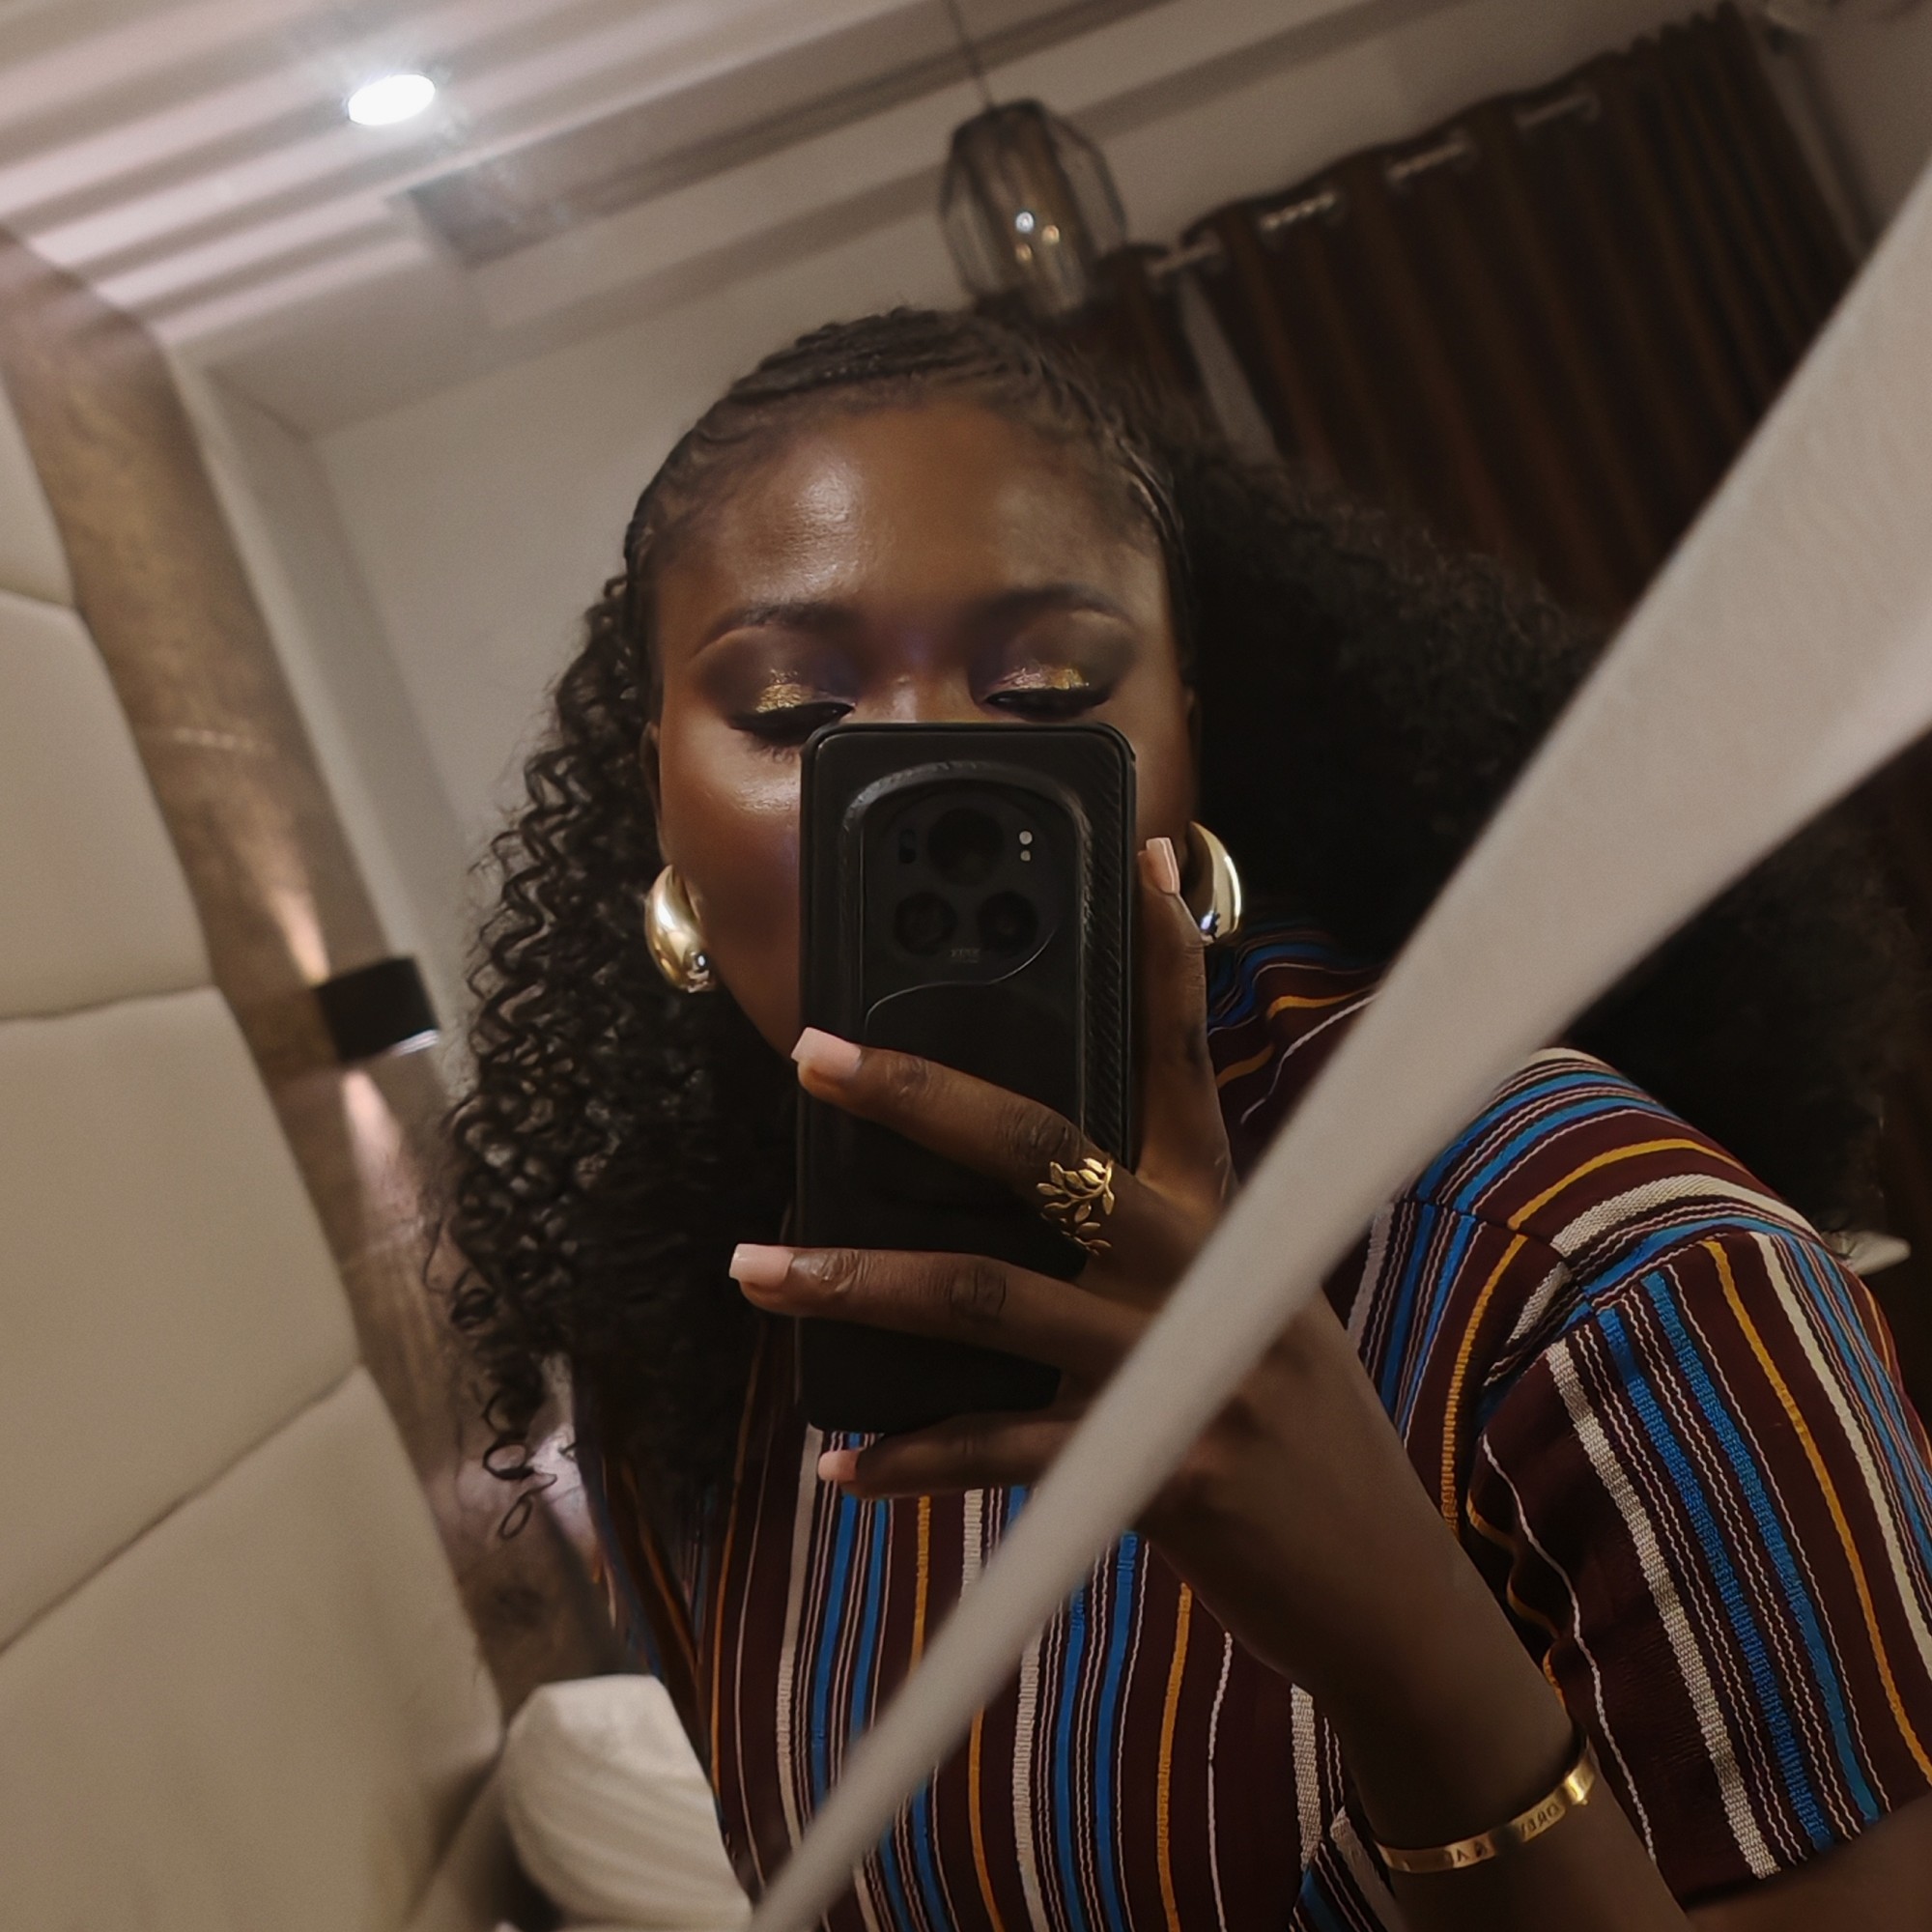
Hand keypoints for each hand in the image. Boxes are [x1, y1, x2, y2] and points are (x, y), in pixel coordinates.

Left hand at [731, 841, 1714, 1929]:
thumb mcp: (1241, 1313)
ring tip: (756, 1269)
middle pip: (1045, 1149)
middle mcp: (1203, 1267)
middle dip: (919, 1095)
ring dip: (857, 1280)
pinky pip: (1000, 1452)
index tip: (1144, 855)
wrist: (1383, 1586)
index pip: (1186, 1059)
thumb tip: (1003, 1219)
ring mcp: (1181, 1365)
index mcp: (1228, 1217)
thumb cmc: (1294, 1435)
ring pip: (988, 1294)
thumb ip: (1148, 1256)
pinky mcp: (1157, 1470)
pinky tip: (842, 1464)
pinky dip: (911, 1458)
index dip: (1167, 955)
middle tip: (813, 1054)